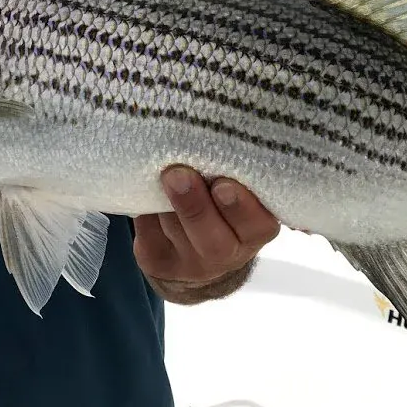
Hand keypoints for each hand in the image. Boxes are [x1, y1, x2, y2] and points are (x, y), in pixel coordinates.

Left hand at [133, 165, 279, 299]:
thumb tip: (205, 141)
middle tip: (179, 174)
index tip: (223, 184)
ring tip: (164, 174)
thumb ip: (229, 171)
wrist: (194, 249)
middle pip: (213, 241)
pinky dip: (148, 210)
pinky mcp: (157, 262)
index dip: (241, 207)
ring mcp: (190, 265)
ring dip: (166, 201)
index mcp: (254, 233)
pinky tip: (150, 194)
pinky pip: (149, 233)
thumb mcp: (236, 188)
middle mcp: (227, 255)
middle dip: (195, 206)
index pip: (258, 226)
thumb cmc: (221, 202)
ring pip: (175, 231)